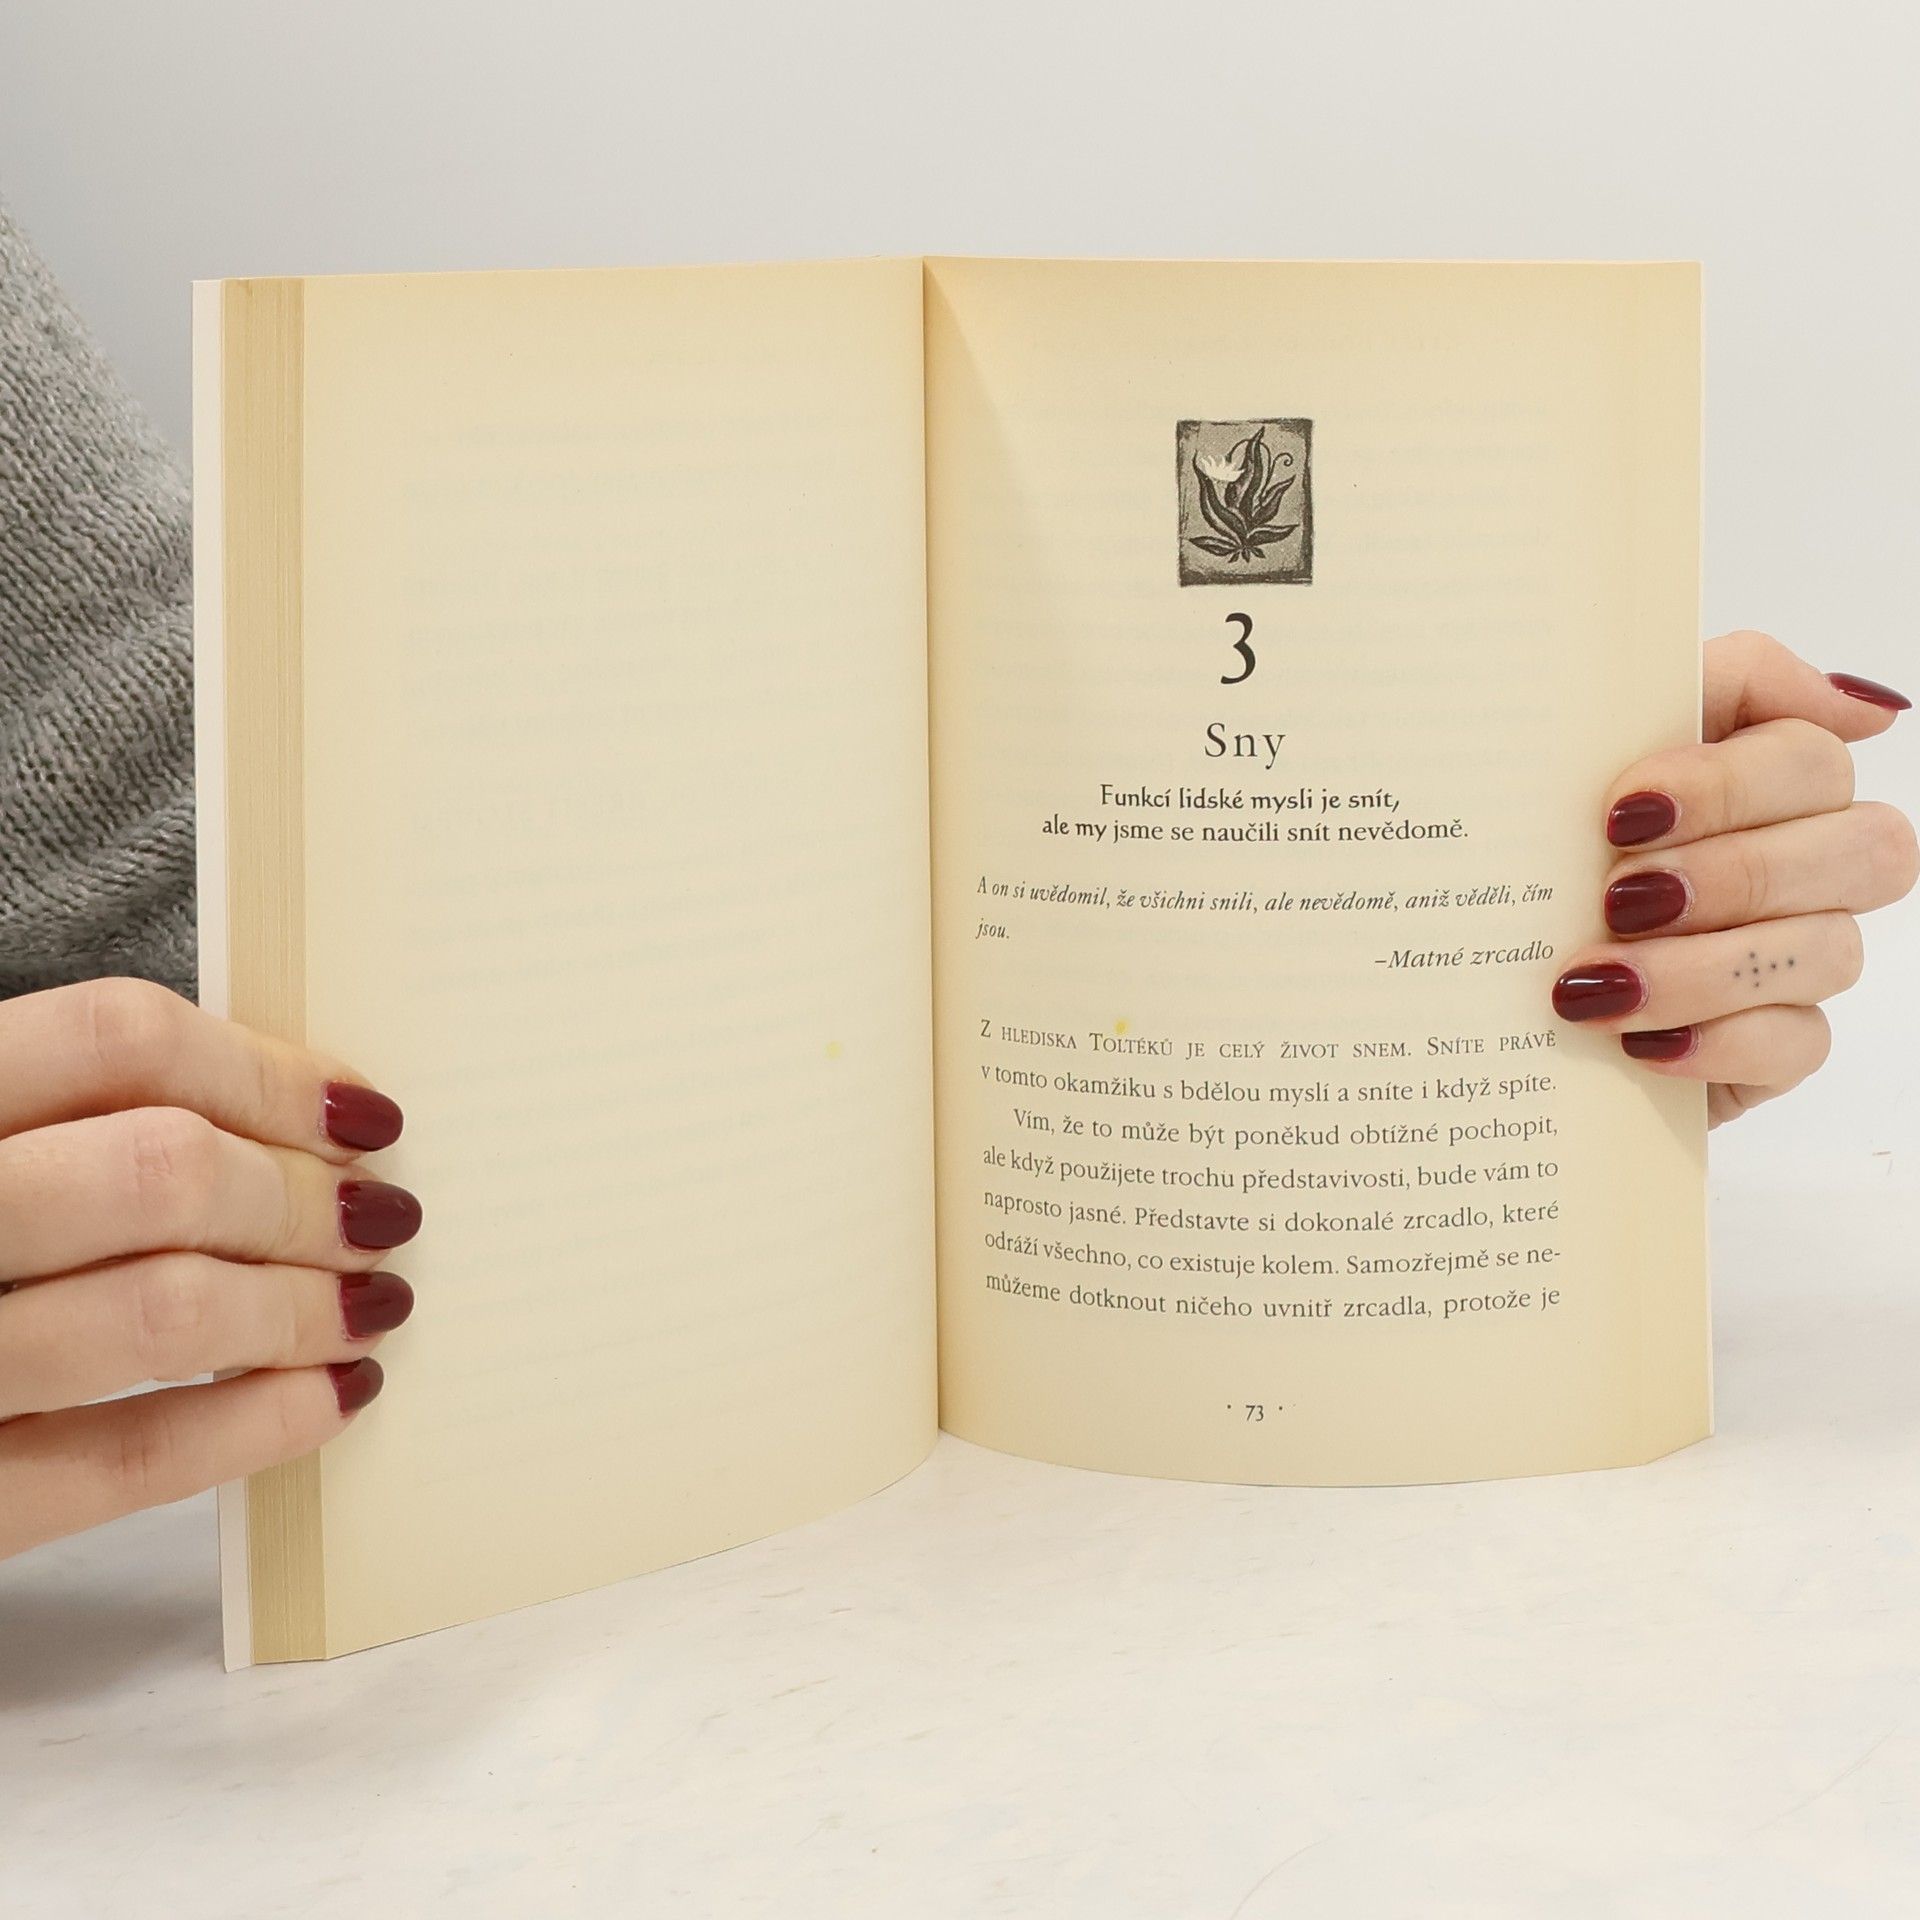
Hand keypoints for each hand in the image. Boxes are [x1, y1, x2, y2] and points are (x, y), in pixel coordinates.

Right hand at [0, 979, 418, 1558]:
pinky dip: (253, 1427)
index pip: (118, 1038)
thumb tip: (292, 1115)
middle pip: (161, 1171)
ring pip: (158, 1312)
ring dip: (303, 1308)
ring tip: (374, 1304)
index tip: (365, 1112)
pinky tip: (331, 1400)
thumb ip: (59, 1118)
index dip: (268, 1071)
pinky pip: (120, 1465)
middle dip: (304, 1199)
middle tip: (384, 1219)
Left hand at [1552, 632, 1916, 1124]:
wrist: (1486, 962)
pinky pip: (1800, 1044)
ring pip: (1831, 951)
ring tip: (1598, 981)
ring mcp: (1802, 955)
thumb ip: (1722, 683)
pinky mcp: (1778, 1043)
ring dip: (1704, 967)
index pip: (1810, 759)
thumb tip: (1860, 706)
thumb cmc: (1544, 838)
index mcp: (1767, 774)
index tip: (1620, 813)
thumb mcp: (1588, 741)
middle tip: (1618, 898)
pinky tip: (1635, 1041)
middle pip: (1865, 850)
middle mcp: (1808, 859)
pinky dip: (1716, 1040)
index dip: (1727, 785)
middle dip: (1734, 874)